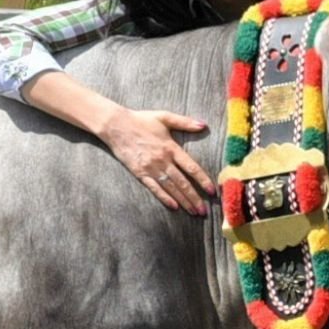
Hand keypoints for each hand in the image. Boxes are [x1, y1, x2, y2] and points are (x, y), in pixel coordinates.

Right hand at [98, 105, 217, 215]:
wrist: (116, 126)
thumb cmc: (141, 120)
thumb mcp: (164, 117)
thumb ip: (185, 122)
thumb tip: (204, 125)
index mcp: (171, 148)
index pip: (191, 167)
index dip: (203, 180)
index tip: (212, 191)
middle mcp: (163, 160)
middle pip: (182, 183)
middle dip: (194, 198)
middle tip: (204, 211)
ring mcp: (151, 168)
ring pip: (170, 188)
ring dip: (183, 201)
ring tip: (193, 211)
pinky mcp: (140, 173)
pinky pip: (154, 188)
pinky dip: (164, 198)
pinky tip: (174, 207)